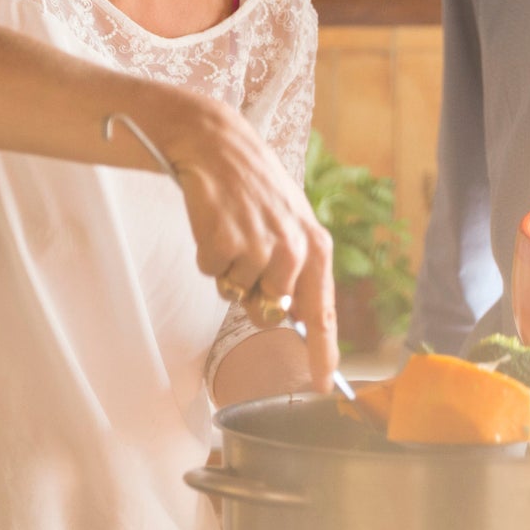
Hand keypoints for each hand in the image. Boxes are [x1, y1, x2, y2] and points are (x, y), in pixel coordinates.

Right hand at [153, 97, 339, 391]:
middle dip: (252, 295)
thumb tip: (286, 317)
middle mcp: (293, 249)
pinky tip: (214, 223)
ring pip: (235, 292)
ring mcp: (259, 246)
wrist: (219, 143)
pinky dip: (207, 254)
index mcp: (316, 247)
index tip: (323, 386)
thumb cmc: (255, 187)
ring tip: (231, 229)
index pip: (322, 313)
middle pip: (268, 311)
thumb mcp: (289, 223)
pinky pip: (211, 272)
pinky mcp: (225, 240)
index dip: (322, 354)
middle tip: (246, 251)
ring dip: (228, 268)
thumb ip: (295, 270)